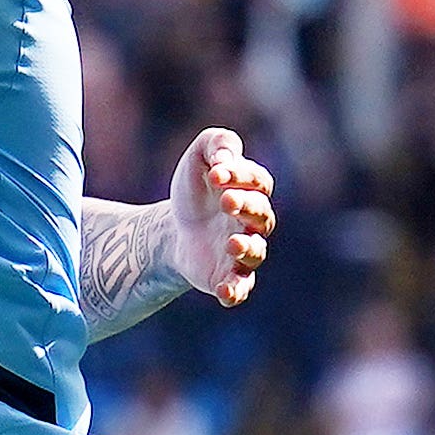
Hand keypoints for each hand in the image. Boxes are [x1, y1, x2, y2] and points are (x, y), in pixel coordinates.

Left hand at [166, 128, 275, 306]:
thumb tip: (226, 159)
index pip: (258, 182)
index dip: (240, 176)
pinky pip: (241, 288)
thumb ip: (217, 143)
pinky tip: (226, 291)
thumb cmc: (195, 191)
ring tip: (232, 243)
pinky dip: (237, 291)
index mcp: (252, 192)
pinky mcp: (227, 276)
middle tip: (226, 202)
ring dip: (247, 248)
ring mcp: (242, 251)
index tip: (216, 174)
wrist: (172, 228)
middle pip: (262, 216)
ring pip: (256, 253)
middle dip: (247, 207)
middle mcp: (253, 223)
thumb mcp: (199, 157)